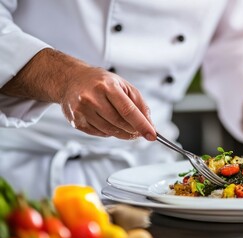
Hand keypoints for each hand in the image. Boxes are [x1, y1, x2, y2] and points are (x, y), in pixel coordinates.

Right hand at [0, 48, 155, 139]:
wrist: (71, 79)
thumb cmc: (100, 82)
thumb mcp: (124, 85)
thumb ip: (139, 104)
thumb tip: (150, 125)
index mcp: (107, 86)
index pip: (128, 110)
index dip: (142, 125)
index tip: (152, 135)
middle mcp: (92, 98)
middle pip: (119, 122)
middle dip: (134, 130)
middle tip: (141, 132)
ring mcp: (82, 110)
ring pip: (110, 130)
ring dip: (123, 133)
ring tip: (127, 128)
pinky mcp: (76, 121)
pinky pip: (100, 134)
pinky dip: (110, 132)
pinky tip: (110, 124)